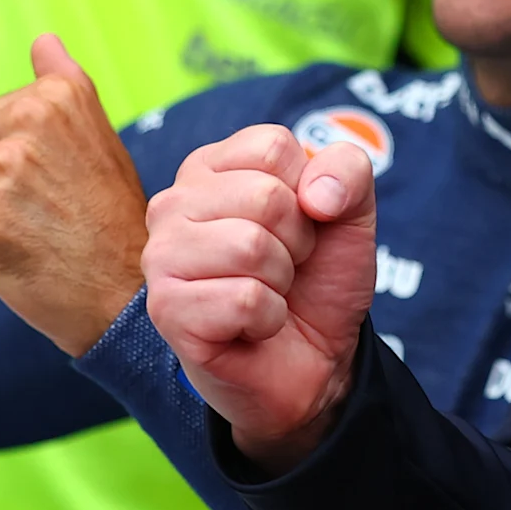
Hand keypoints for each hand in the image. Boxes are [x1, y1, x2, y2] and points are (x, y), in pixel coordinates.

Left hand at [0, 36, 150, 355]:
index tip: (49, 189)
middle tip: (36, 219)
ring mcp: (4, 168)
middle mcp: (29, 121)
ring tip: (25, 240)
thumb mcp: (97, 139)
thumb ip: (65, 85)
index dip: (2, 166)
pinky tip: (7, 261)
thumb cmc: (109, 223)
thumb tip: (44, 39)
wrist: (127, 296)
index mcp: (54, 96)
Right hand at [142, 127, 377, 472]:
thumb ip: (348, 172)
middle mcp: (173, 204)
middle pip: (266, 197)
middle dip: (298, 242)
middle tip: (283, 269)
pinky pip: (245, 300)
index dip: (308, 194)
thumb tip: (316, 193)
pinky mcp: (166, 309)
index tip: (297, 227)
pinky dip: (268, 319)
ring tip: (266, 294)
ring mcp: (160, 257)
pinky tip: (251, 326)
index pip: (273, 148)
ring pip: (251, 247)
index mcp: (210, 167)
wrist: (314, 361)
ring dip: (281, 281)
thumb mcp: (350, 214)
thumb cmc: (317, 279)